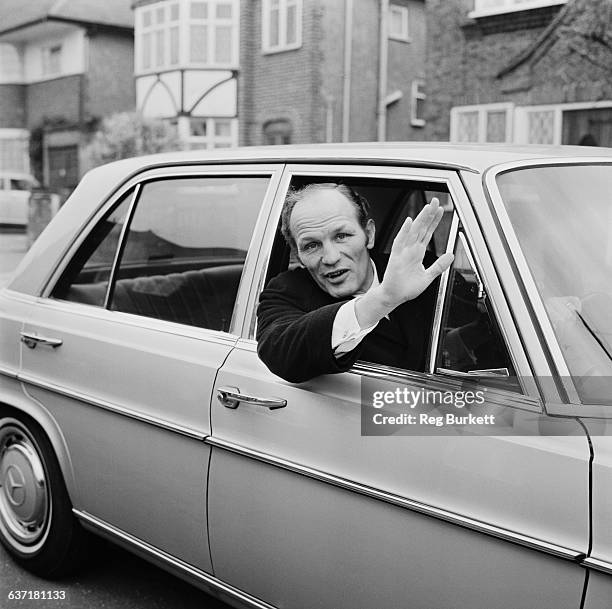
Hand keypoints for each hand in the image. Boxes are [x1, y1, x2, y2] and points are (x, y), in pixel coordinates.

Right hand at [355, 198, 453, 328]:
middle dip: (428, 215)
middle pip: (421, 228)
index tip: (440, 210)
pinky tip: (409, 222)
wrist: (394, 297)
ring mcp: (403, 252)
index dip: (434, 221)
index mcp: (417, 252)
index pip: (427, 232)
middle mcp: (410, 249)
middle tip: (435, 201)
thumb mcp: (428, 276)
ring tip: (427, 208)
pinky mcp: (396, 257)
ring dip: (419, 219)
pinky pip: (400, 242)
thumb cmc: (406, 288)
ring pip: (412, 231)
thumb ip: (439, 266)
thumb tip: (450, 255)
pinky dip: (404, 232)